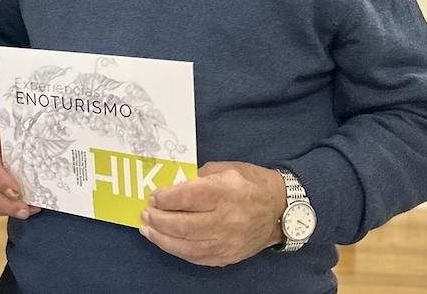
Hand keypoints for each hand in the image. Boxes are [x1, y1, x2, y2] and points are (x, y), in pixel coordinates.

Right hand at [0, 121, 40, 219]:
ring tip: (27, 211)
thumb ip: (24, 137)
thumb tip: (48, 144)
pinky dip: (8, 209)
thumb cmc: (7, 129)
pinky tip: (25, 208)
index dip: (0, 181)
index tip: (17, 192)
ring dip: (8, 209)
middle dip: (5, 203)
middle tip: (24, 210)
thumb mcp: (13, 127)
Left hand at [139, 161, 285, 266]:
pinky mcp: (229, 256)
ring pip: (188, 245)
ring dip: (162, 238)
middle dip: (159, 219)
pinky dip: (178, 250)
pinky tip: (166, 242)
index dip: (165, 198)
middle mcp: (227, 219)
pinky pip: (197, 257)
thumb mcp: (224, 169)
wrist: (280, 209)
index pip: (187, 197)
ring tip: (148, 229)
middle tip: (146, 213)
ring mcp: (228, 241)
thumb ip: (196, 179)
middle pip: (184, 225)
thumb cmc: (249, 183)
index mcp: (225, 191)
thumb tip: (171, 189)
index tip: (153, 196)